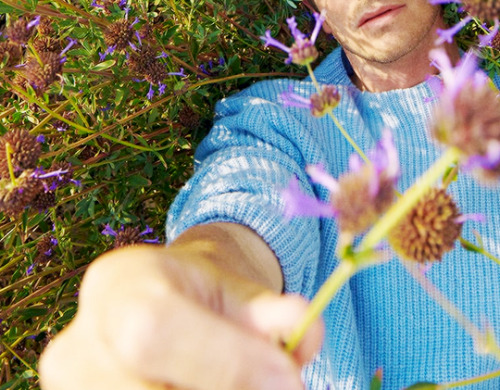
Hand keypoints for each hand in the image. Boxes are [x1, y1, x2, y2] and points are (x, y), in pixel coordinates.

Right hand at [38, 224, 322, 389]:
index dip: (225, 361)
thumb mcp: (241, 294)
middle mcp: (77, 343)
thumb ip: (274, 311)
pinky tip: (199, 385)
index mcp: (115, 286)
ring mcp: (70, 387)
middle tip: (264, 383)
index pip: (153, 330)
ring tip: (218, 379)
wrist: (160, 308)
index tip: (287, 379)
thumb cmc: (204, 302)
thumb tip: (304, 330)